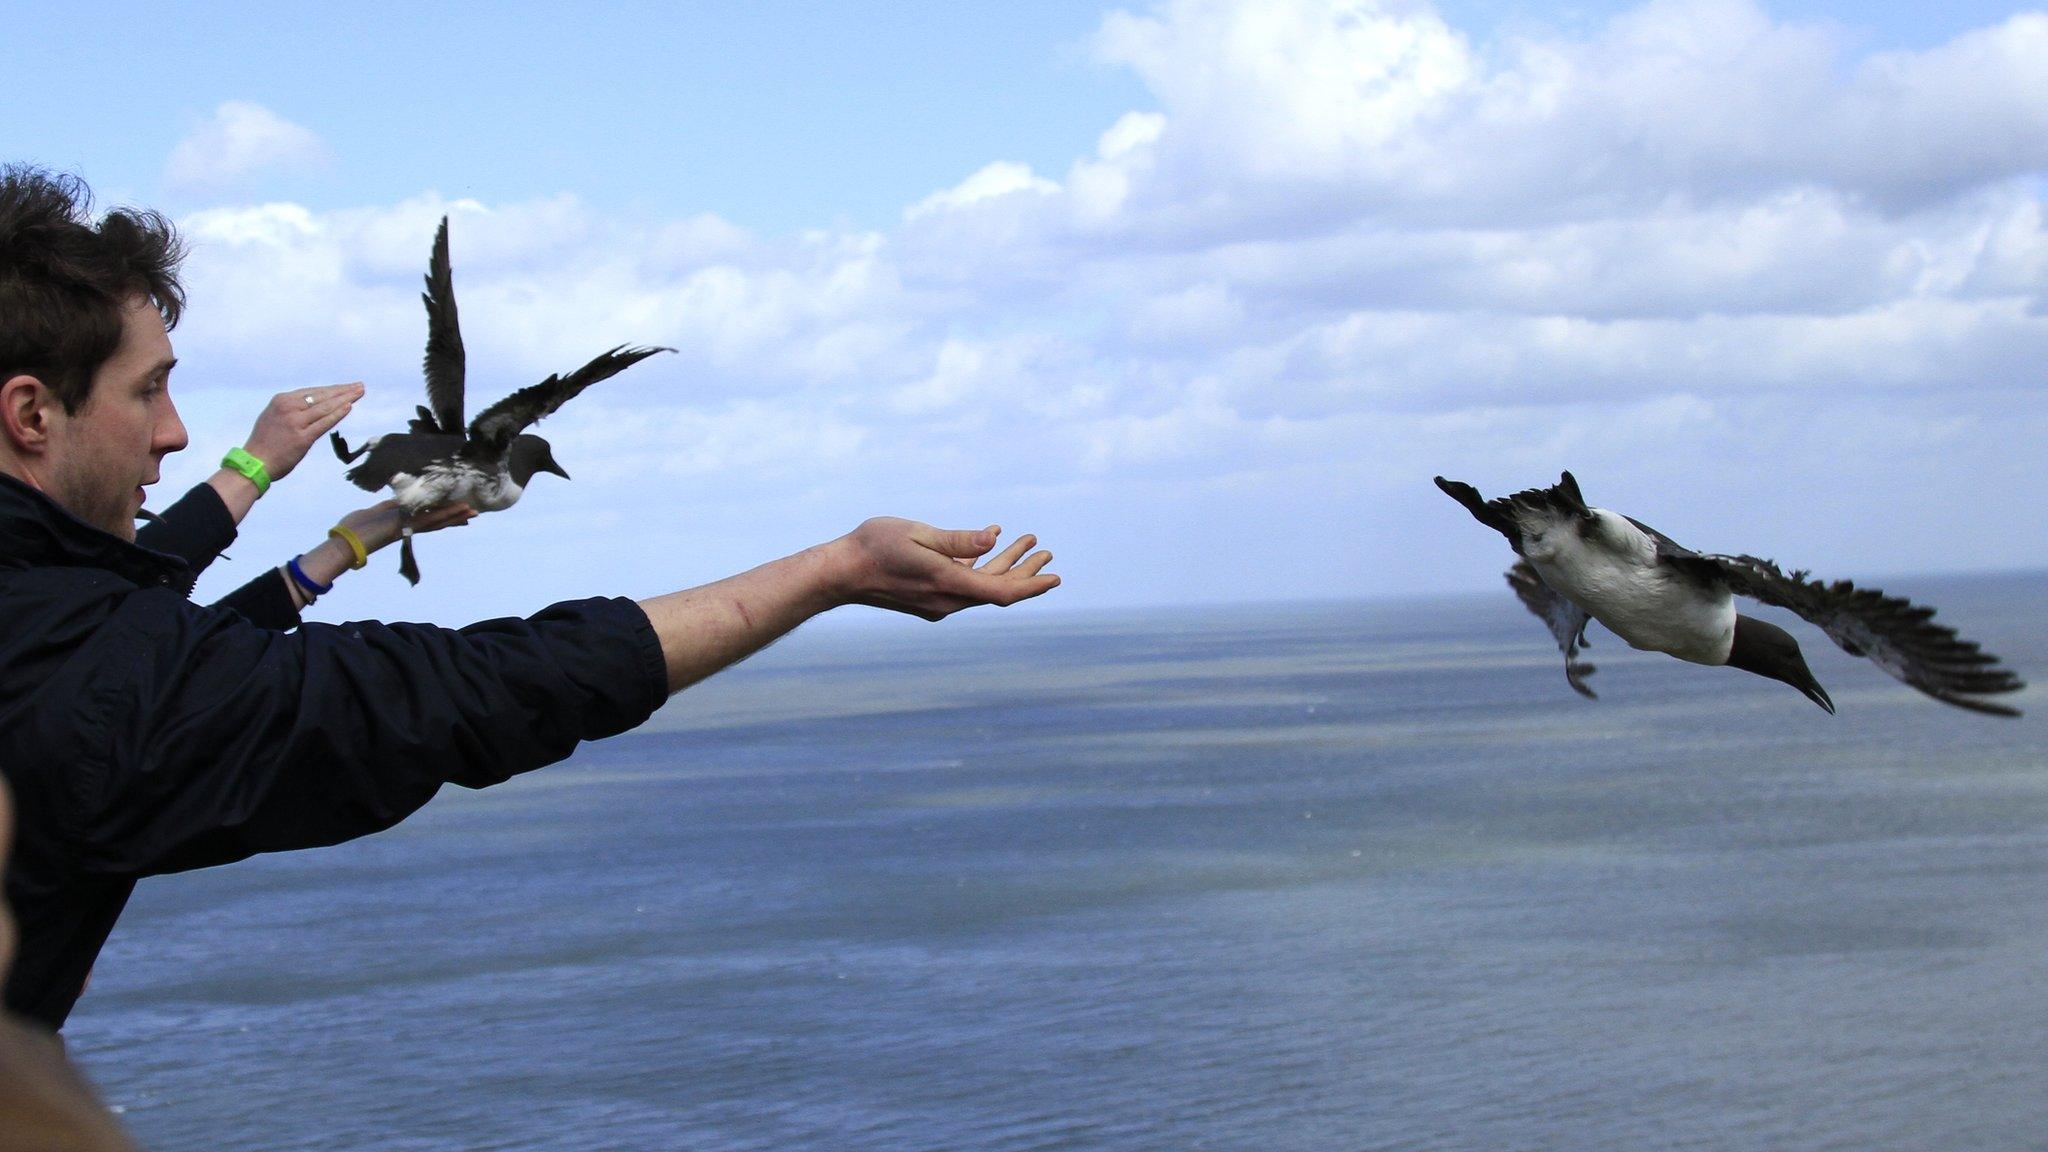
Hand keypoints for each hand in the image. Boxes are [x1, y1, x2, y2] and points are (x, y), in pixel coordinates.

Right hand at [242, 383, 363, 480]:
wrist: (254, 463)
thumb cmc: (264, 442)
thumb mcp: (273, 416)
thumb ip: (291, 409)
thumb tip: (312, 404)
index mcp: (281, 400)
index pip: (312, 392)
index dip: (331, 389)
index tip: (346, 387)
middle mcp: (289, 408)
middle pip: (322, 396)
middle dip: (343, 390)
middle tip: (359, 386)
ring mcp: (296, 422)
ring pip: (326, 407)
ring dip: (346, 398)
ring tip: (359, 392)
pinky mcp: (303, 438)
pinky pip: (324, 423)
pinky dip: (338, 414)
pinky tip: (350, 406)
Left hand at [338, 500, 477, 552]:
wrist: (347, 541)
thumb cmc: (355, 528)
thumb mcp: (374, 511)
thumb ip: (387, 507)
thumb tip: (397, 500)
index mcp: (403, 522)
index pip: (427, 517)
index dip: (443, 514)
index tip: (457, 511)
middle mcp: (410, 526)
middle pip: (438, 520)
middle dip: (455, 517)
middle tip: (473, 513)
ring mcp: (410, 526)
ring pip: (439, 520)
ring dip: (456, 515)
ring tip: (473, 512)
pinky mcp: (409, 525)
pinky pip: (431, 519)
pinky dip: (447, 514)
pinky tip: (459, 510)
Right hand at [825, 518, 1058, 620]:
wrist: (839, 573)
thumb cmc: (873, 546)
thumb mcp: (918, 533)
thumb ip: (957, 539)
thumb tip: (993, 538)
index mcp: (946, 582)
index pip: (1000, 591)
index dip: (1031, 585)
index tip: (1054, 576)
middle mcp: (945, 599)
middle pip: (996, 589)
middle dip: (1024, 571)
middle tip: (1045, 551)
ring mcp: (936, 602)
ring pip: (981, 587)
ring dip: (1004, 566)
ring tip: (1026, 542)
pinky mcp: (927, 598)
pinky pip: (963, 585)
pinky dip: (980, 566)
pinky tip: (988, 544)